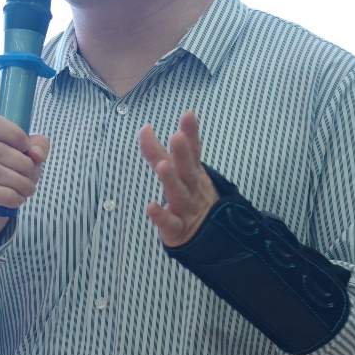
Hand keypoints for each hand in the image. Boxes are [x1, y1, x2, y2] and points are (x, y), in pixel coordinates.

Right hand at [0, 114, 49, 249]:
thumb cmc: (6, 174)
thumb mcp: (24, 156)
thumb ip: (37, 146)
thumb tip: (36, 154)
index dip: (13, 133)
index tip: (27, 148)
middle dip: (23, 165)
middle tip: (32, 177)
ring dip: (19, 183)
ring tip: (28, 189)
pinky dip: (9, 197)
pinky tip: (17, 200)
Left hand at [139, 110, 218, 247]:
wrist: (210, 240)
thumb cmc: (190, 201)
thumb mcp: (177, 175)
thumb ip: (158, 152)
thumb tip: (143, 128)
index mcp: (194, 175)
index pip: (194, 151)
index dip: (191, 134)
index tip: (188, 114)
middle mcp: (193, 190)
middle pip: (188, 171)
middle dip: (183, 154)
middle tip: (177, 136)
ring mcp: (187, 210)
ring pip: (179, 195)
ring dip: (171, 180)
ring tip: (163, 166)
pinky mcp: (179, 231)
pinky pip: (170, 224)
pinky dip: (161, 216)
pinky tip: (151, 206)